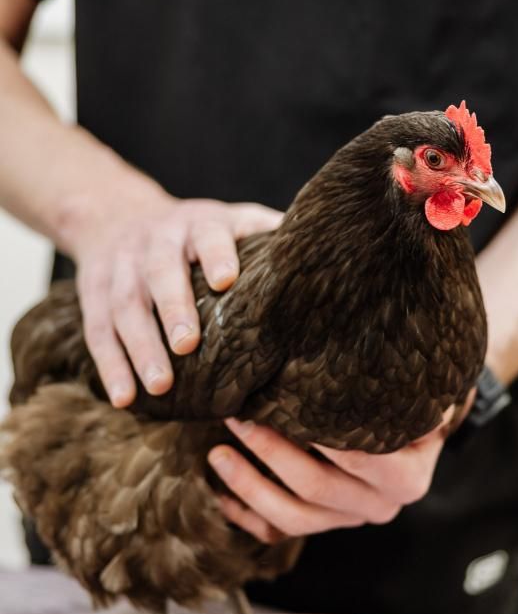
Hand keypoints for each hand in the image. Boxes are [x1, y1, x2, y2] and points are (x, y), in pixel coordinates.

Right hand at [72, 195, 281, 406]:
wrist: (115, 215)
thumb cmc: (196, 233)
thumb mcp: (231, 221)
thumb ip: (267, 237)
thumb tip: (328, 254)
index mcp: (198, 223)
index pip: (208, 235)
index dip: (217, 254)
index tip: (225, 280)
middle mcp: (156, 241)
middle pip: (160, 272)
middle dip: (173, 307)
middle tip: (188, 345)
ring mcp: (121, 267)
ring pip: (125, 306)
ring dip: (140, 347)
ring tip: (160, 386)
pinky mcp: (93, 293)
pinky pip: (98, 331)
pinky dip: (110, 366)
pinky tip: (124, 398)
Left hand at [209, 392, 474, 542]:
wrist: (414, 434)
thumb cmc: (408, 402)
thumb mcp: (415, 393)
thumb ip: (396, 382)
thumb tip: (373, 354)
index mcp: (407, 478)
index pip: (360, 459)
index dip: (320, 436)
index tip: (284, 404)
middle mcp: (381, 506)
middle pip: (317, 487)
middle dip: (271, 452)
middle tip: (237, 417)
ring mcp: (349, 520)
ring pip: (293, 518)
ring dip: (250, 487)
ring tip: (217, 454)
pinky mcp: (324, 525)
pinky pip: (278, 532)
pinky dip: (247, 516)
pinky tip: (219, 495)